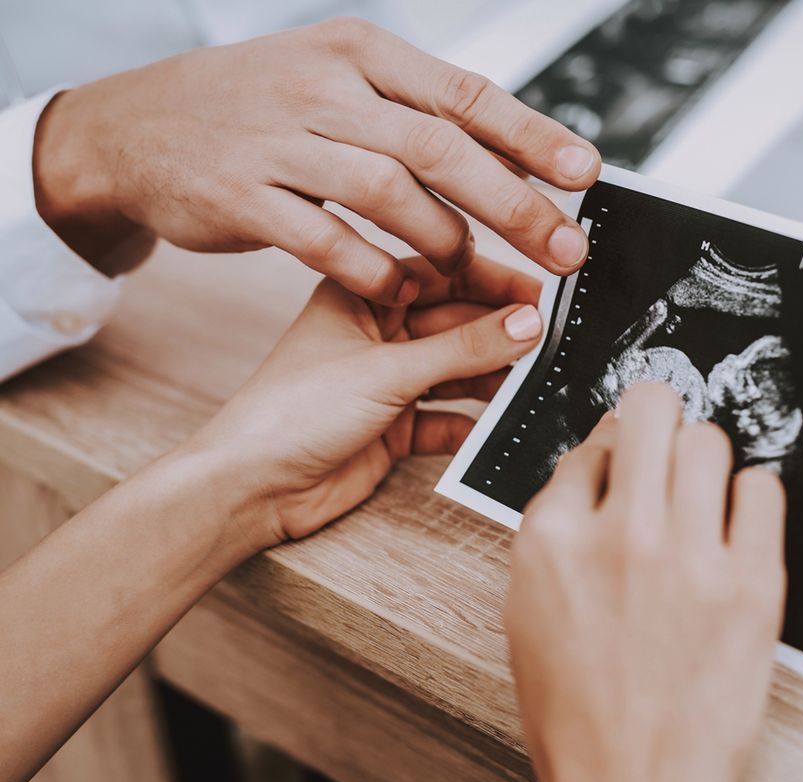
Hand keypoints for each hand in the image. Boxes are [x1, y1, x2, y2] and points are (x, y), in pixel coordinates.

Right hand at [33, 17, 599, 301]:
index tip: (584, 173)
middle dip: (513, 203)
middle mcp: (322, 87)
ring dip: (443, 241)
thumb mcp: (333, 83)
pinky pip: (326, 242)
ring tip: (469, 270)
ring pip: (388, 193)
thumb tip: (510, 156)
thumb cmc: (257, 108)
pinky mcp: (242, 197)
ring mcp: (277, 141)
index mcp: (358, 52)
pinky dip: (374, 271)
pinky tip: (400, 290)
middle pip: (439, 147)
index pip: (463, 92)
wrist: (136, 127)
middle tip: (563, 247)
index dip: (531, 135)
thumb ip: (411, 115)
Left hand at [186, 255, 543, 546]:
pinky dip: (473, 422)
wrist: (251, 488)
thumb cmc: (290, 413)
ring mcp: (386, 382)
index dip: (493, 278)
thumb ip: (462, 349)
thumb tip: (525, 323)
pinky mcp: (393, 429)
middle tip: (551, 338)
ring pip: (456, 370)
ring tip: (536, 378)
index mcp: (361, 296)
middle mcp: (377, 334)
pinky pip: (448, 418)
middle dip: (501, 330)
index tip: (543, 290)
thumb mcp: (386, 371)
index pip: (442, 273)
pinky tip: (500, 424)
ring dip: (492, 376)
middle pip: (456, 322)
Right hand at [505, 382, 785, 781]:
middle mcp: (618, 534)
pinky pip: (763, 490)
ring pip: (709, 440)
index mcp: (551, 539)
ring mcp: (688, 557)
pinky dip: (752, 497)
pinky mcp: (752, 586)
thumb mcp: (531, 610)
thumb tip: (599, 468)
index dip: (610, 450)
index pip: (590, 444)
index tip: (625, 461)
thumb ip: (559, 533)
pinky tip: (737, 525)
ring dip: (704, 457)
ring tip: (703, 492)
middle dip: (657, 417)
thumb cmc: (576, 712)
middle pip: (651, 411)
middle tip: (667, 439)